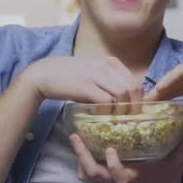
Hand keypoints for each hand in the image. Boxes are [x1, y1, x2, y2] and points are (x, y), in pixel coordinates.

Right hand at [22, 56, 143, 113]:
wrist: (43, 74)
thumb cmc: (70, 76)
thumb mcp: (94, 72)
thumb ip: (110, 81)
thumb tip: (125, 98)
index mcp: (112, 62)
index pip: (135, 81)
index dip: (139, 99)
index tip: (135, 111)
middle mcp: (107, 66)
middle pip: (133, 88)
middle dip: (135, 106)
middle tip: (130, 119)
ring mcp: (96, 75)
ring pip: (123, 94)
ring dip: (123, 110)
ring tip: (117, 119)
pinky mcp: (86, 86)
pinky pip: (107, 100)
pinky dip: (108, 111)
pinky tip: (103, 116)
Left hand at [69, 120, 182, 182]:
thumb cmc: (169, 179)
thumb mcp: (178, 159)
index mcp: (132, 177)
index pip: (116, 174)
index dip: (111, 163)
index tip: (110, 148)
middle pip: (92, 173)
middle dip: (81, 156)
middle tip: (75, 136)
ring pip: (87, 176)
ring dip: (80, 160)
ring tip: (76, 141)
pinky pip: (89, 178)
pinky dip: (84, 167)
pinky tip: (84, 153)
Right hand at [144, 56, 182, 112]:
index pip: (182, 71)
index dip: (170, 79)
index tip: (159, 89)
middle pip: (174, 77)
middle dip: (161, 87)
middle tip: (146, 100)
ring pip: (175, 83)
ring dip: (162, 92)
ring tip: (149, 104)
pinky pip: (179, 89)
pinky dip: (169, 95)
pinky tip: (160, 104)